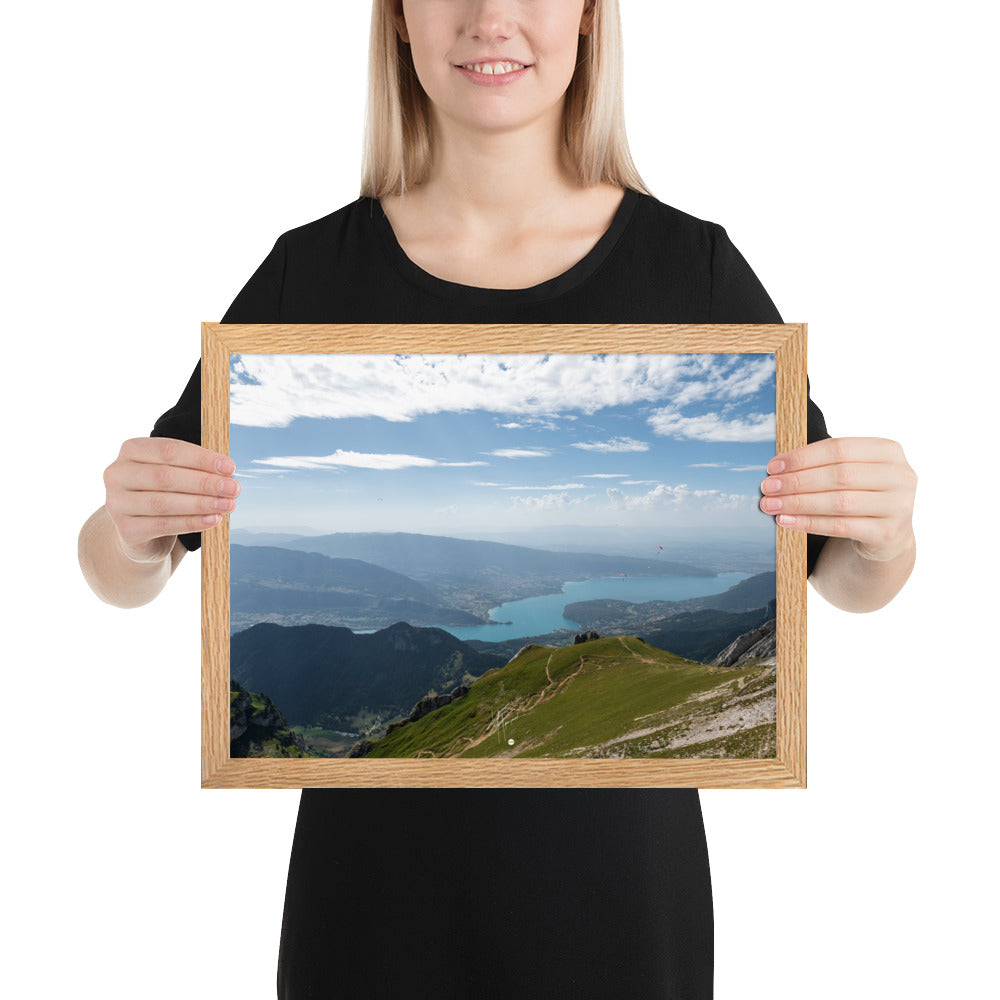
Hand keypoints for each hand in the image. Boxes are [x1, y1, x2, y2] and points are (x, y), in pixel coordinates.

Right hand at [103, 438, 239, 561]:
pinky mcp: (125, 529)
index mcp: (131, 450)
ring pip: (164, 502)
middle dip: (204, 482)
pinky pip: (164, 525)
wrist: (141, 532)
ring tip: (228, 505)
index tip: (230, 467)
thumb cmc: (164, 493)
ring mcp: (117, 502)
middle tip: (233, 488)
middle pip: (165, 476)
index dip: (202, 458)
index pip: (169, 450)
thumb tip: (228, 472)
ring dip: (202, 503)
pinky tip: (214, 520)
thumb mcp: (175, 474)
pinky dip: (192, 522)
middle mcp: (117, 474)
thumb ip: (195, 468)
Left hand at [759, 437, 916, 562]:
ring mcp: (899, 506)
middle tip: (767, 487)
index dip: (803, 457)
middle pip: (839, 475)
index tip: (773, 466)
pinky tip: (786, 521)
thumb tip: (776, 468)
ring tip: (771, 505)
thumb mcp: (853, 472)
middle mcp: (900, 476)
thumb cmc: (861, 495)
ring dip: (798, 503)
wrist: (888, 535)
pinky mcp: (889, 533)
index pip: (839, 448)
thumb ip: (824, 464)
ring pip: (839, 502)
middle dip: (797, 481)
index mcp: (889, 451)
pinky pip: (841, 526)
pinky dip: (809, 523)